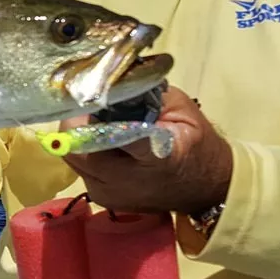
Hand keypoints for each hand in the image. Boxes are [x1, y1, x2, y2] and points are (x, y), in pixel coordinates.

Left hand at [60, 86, 231, 215]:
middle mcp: (125, 182)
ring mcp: (110, 194)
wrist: (207, 188)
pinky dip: (85, 150)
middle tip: (92, 102)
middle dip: (79, 119)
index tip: (90, 92)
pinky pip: (79, 167)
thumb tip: (113, 79)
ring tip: (98, 120)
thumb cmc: (197, 144)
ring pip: (72, 156)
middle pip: (77, 145)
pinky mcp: (102, 199)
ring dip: (79, 134)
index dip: (92, 112)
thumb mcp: (181, 110)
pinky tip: (102, 140)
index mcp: (154, 158)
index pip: (112, 134)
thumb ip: (146, 95)